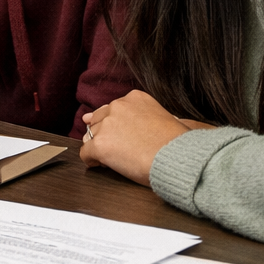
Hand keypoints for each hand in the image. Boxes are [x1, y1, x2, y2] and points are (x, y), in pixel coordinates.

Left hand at [80, 90, 205, 185]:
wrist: (178, 159)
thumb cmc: (176, 144)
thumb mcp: (163, 117)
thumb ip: (139, 115)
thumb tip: (99, 117)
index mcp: (135, 98)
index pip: (113, 109)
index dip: (116, 125)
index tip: (122, 136)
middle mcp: (118, 106)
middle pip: (99, 120)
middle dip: (105, 134)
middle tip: (119, 149)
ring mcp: (107, 125)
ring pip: (91, 135)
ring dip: (100, 146)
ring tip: (116, 158)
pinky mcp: (100, 144)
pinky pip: (85, 153)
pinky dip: (91, 160)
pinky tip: (102, 165)